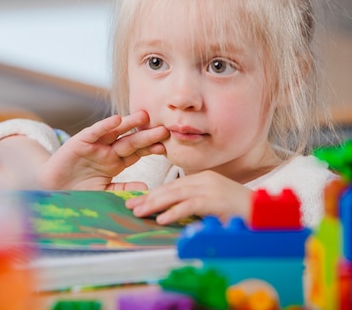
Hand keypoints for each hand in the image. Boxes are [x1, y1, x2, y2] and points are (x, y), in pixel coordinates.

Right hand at [38, 110, 168, 189]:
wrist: (52, 188)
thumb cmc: (79, 190)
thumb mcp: (104, 191)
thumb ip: (123, 188)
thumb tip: (146, 188)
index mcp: (115, 162)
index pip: (137, 153)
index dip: (151, 149)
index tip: (166, 147)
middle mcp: (108, 151)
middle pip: (131, 141)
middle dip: (147, 135)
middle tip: (164, 129)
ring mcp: (95, 145)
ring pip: (115, 132)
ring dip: (129, 124)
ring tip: (144, 116)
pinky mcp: (80, 141)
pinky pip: (95, 132)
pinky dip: (105, 126)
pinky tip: (117, 120)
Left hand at [124, 171, 251, 223]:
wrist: (267, 215)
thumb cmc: (240, 213)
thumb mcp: (213, 205)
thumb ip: (194, 204)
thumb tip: (171, 213)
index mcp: (203, 178)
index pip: (172, 185)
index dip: (153, 193)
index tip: (137, 201)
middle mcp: (205, 180)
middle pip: (170, 188)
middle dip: (148, 198)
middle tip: (131, 206)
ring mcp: (211, 188)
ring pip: (176, 195)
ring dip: (155, 204)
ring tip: (139, 212)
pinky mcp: (216, 200)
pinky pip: (190, 206)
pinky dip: (174, 212)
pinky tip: (161, 219)